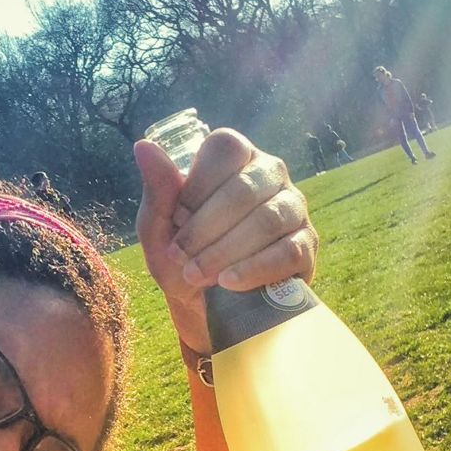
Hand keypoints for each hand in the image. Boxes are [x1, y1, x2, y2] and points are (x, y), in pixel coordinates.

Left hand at [134, 129, 317, 352]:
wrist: (205, 304)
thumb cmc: (182, 255)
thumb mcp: (159, 226)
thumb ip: (157, 188)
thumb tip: (144, 146)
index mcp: (236, 157)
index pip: (225, 149)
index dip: (197, 185)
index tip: (175, 219)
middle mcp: (270, 173)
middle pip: (245, 188)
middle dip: (206, 227)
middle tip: (181, 257)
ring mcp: (293, 207)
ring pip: (267, 220)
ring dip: (226, 251)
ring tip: (198, 275)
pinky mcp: (306, 245)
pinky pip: (287, 251)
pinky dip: (254, 269)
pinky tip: (229, 283)